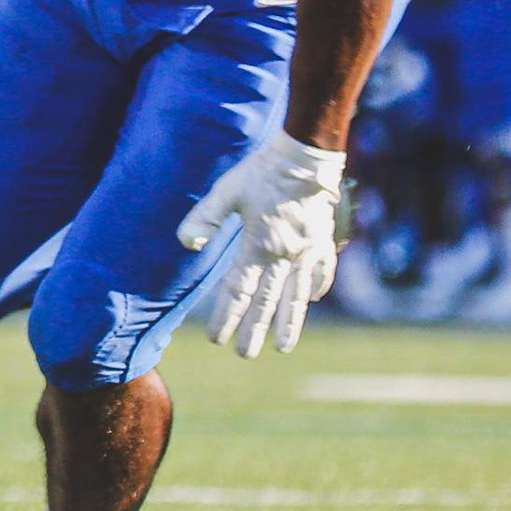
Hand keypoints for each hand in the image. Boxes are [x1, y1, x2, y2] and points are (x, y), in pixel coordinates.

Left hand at [176, 126, 347, 358]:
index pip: (239, 291)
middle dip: (254, 330)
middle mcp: (287, 255)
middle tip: (244, 354)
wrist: (307, 156)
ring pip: (297, 296)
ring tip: (283, 347)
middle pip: (268, 301)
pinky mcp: (323, 240)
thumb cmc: (263, 172)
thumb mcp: (227, 190)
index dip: (226, 316)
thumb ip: (205, 218)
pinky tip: (312, 301)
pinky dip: (316, 289)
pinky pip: (322, 272)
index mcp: (259, 246)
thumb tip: (186, 243)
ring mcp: (309, 250)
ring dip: (289, 323)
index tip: (216, 338)